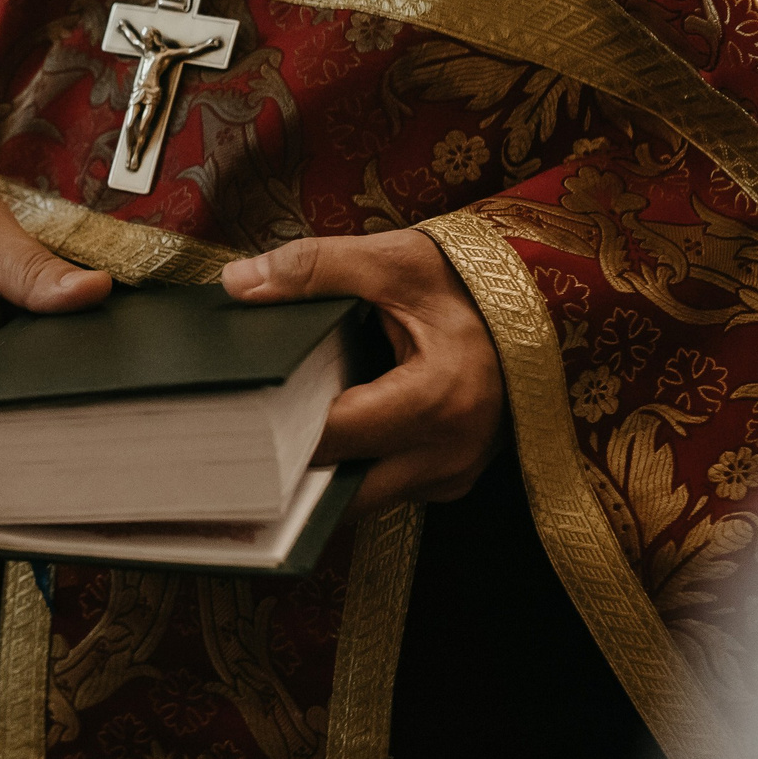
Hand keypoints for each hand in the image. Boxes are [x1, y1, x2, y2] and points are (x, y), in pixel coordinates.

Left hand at [223, 230, 503, 509]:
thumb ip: (313, 269)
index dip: (271, 432)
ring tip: (263, 440)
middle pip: (339, 486)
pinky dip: (350, 469)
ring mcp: (456, 474)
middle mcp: (451, 452)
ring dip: (318, 475)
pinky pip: (385, 489)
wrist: (537, 304)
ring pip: (360, 498)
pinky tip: (314, 438)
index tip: (220, 423)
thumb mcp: (394, 260)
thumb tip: (237, 284)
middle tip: (227, 442)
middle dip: (286, 469)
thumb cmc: (467, 282)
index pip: (331, 437)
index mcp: (438, 399)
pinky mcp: (453, 479)